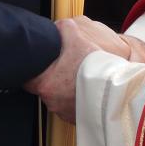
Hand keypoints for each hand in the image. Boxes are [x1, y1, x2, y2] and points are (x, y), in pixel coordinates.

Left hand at [27, 17, 144, 120]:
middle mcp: (52, 103)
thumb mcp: (77, 38)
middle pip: (45, 88)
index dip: (31, 69)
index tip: (37, 64)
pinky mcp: (79, 120)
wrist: (118, 89)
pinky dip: (78, 100)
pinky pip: (73, 108)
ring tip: (78, 78)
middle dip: (53, 78)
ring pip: (60, 99)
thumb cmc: (96, 66)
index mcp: (45, 84)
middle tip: (63, 68)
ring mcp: (66, 113)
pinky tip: (87, 89)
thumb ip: (63, 29)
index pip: (26, 79)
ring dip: (66, 90)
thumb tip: (58, 26)